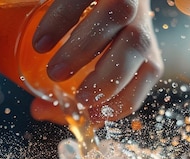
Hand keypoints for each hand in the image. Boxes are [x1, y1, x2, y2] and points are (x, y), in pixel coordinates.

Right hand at [29, 0, 162, 127]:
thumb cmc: (85, 25)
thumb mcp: (85, 56)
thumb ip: (67, 85)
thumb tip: (40, 111)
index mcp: (141, 40)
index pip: (148, 71)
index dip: (125, 98)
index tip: (93, 114)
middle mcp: (137, 15)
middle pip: (137, 44)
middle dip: (109, 77)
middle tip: (80, 98)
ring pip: (118, 13)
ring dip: (84, 49)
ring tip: (54, 73)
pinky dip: (61, 19)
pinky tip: (43, 42)